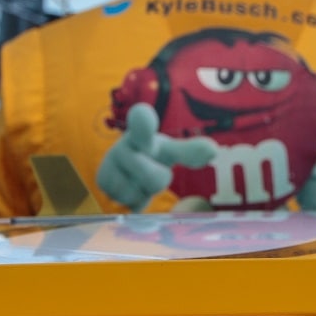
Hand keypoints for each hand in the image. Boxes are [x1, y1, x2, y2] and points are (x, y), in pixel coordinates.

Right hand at [96, 104, 217, 211]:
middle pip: (156, 179)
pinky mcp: (103, 181)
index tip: (143, 113)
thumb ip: (190, 151)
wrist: (123, 165)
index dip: (143, 120)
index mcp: (142, 134)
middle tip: (150, 170)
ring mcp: (110, 163)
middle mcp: (123, 145)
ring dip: (143, 192)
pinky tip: (129, 188)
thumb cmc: (151, 155)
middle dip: (158, 181)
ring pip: (140, 194)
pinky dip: (134, 201)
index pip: (142, 124)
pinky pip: (129, 203)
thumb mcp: (170, 151)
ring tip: (137, 179)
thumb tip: (213, 150)